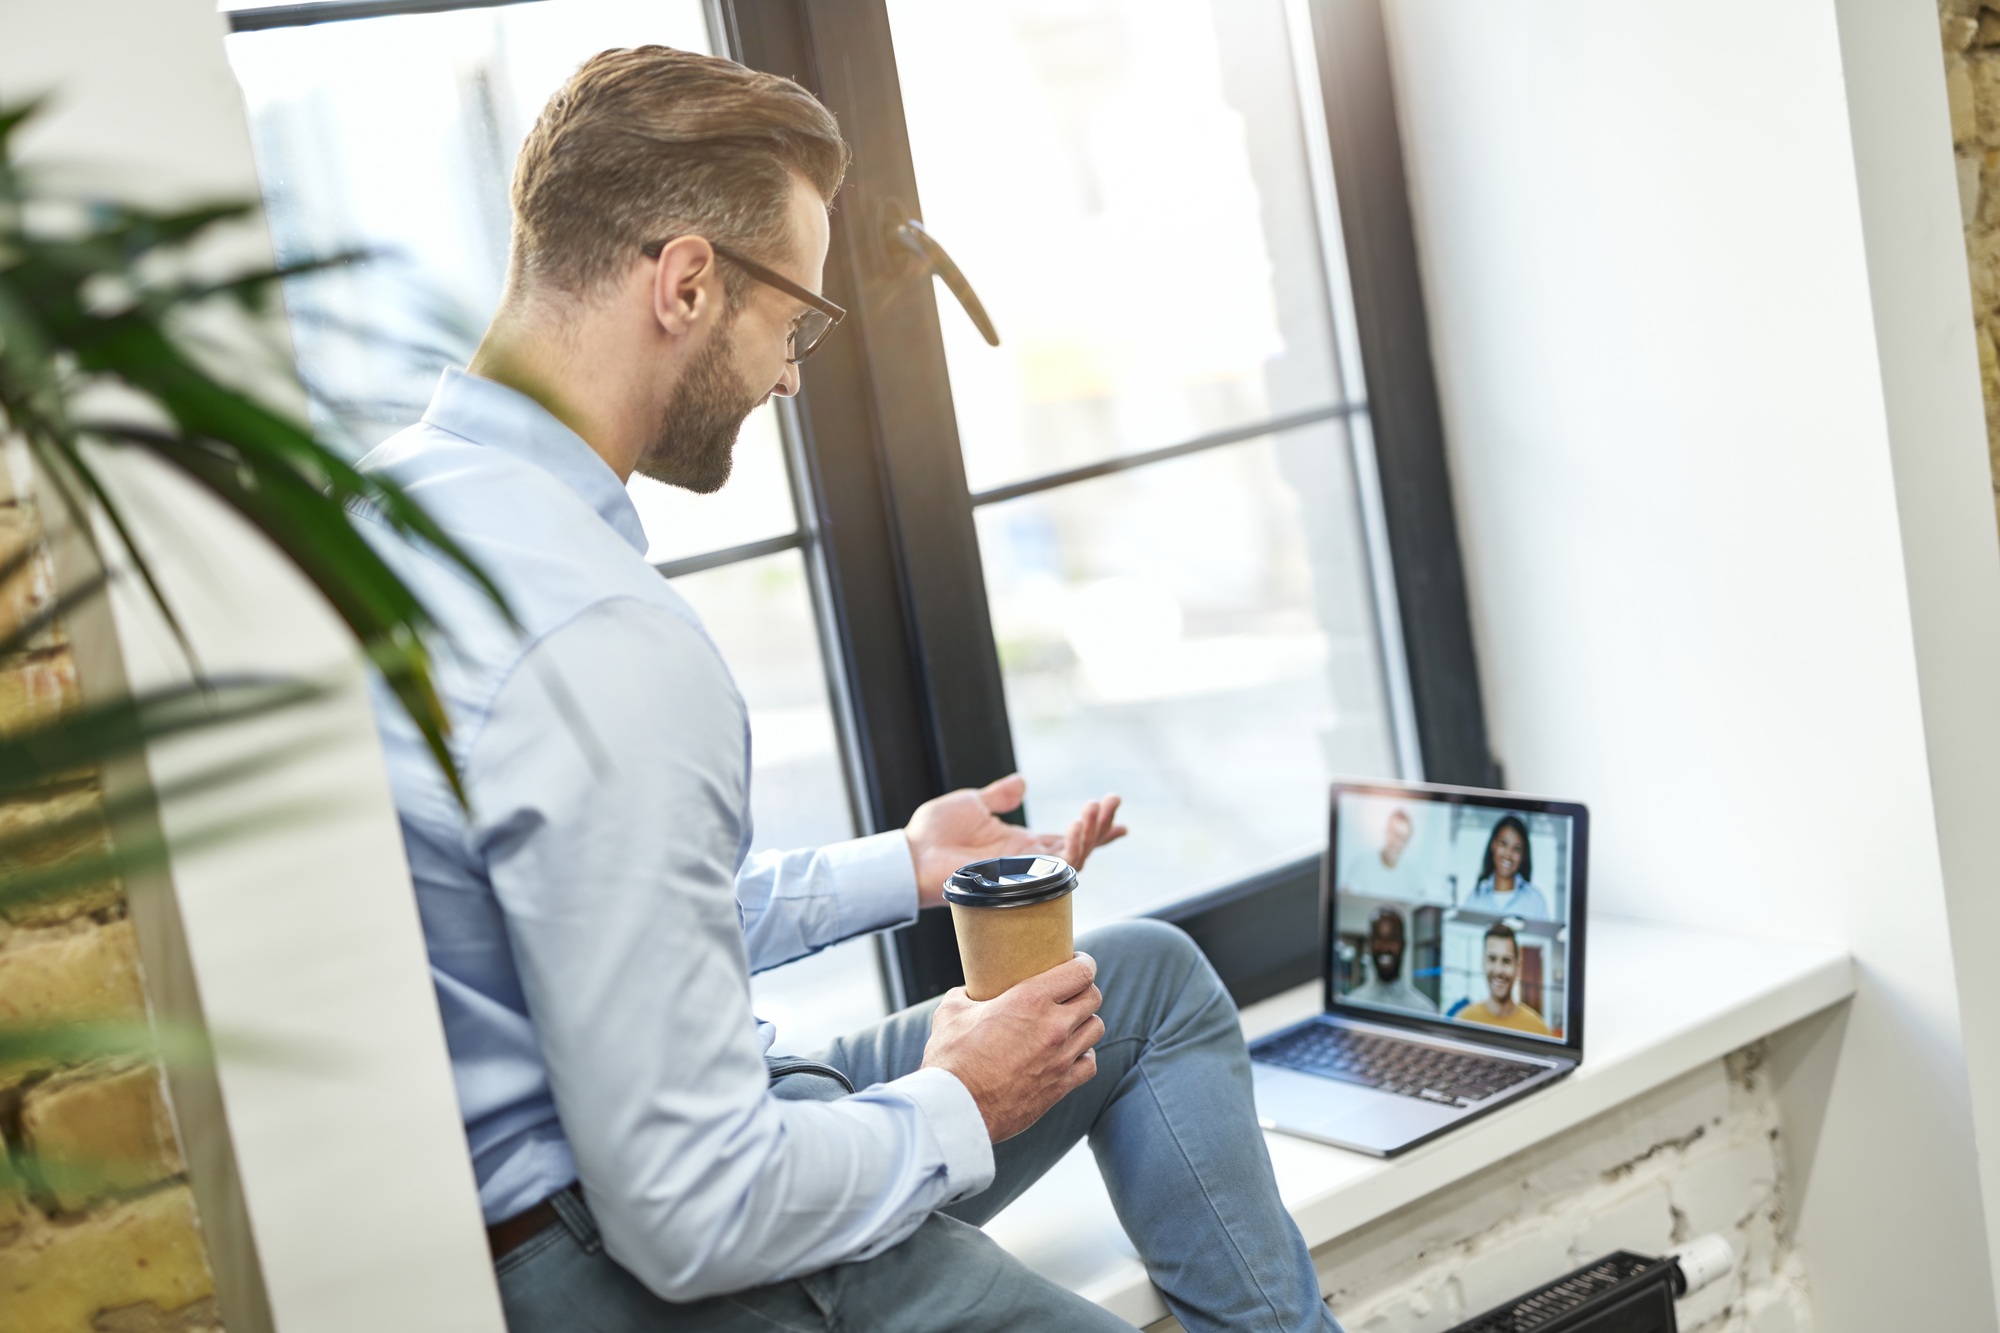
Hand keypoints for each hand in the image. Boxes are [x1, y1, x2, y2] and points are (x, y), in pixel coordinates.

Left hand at [905, 774, 1126, 907]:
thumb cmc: (934, 833)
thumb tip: (1023, 782)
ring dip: (1090, 834)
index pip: (1065, 838)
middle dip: (1100, 826)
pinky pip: (1056, 870)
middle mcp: (1028, 862)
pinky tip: (1079, 826)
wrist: (911, 855)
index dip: (1092, 826)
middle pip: (1078, 848)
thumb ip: (1000, 796)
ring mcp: (1025, 873)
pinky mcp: (1018, 882)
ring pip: (1073, 859)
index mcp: (1020, 845)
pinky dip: (1073, 849)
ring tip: (1096, 809)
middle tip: (1114, 801)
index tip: (1113, 809)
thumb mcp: (973, 803)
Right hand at [920, 953, 1103, 1141]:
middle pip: (1093, 997)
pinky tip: (1068, 1054)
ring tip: (1069, 1022)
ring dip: (1084, 1022)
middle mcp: (1054, 1026)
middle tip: (1069, 991)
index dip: (1083, 963)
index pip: (1081, 971)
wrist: (957, 1107)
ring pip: (1095, 1029)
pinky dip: (1083, 1056)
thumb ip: (965, 996)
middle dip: (1084, 990)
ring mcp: (1061, 1058)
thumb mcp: (951, 1012)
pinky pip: (1090, 1063)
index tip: (1077, 961)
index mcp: (1031, 999)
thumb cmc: (951, 1058)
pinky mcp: (1061, 1086)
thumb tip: (968, 992)